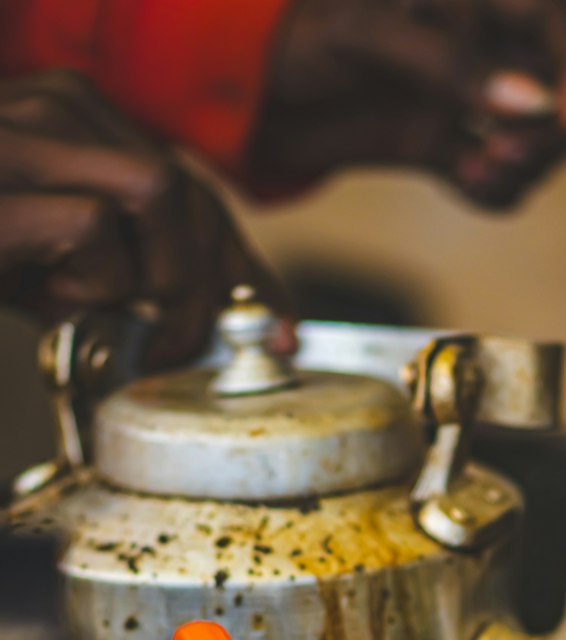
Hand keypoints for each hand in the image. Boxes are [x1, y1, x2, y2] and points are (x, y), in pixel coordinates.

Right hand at [0, 71, 292, 370]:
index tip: (280, 332)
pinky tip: (47, 298)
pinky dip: (90, 281)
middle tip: (179, 348)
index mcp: (79, 121)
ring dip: (155, 279)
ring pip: (160, 191)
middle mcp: (56, 106)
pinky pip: (92, 227)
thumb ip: (133, 270)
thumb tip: (216, 315)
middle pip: (196, 192)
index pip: (199, 191)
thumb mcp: (60, 265)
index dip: (248, 270)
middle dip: (211, 288)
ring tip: (103, 312)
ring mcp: (20, 132)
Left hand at [254, 0, 565, 207]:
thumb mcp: (367, 40)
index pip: (560, 24)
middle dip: (549, 132)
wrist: (247, 97)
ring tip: (476, 171)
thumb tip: (533, 102)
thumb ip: (452, 67)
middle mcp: (481, 46)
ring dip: (521, 166)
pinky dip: (493, 191)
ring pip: (535, 141)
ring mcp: (467, 100)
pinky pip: (497, 178)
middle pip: (562, 92)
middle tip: (505, 155)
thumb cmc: (295, 39)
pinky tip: (465, 181)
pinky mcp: (447, 146)